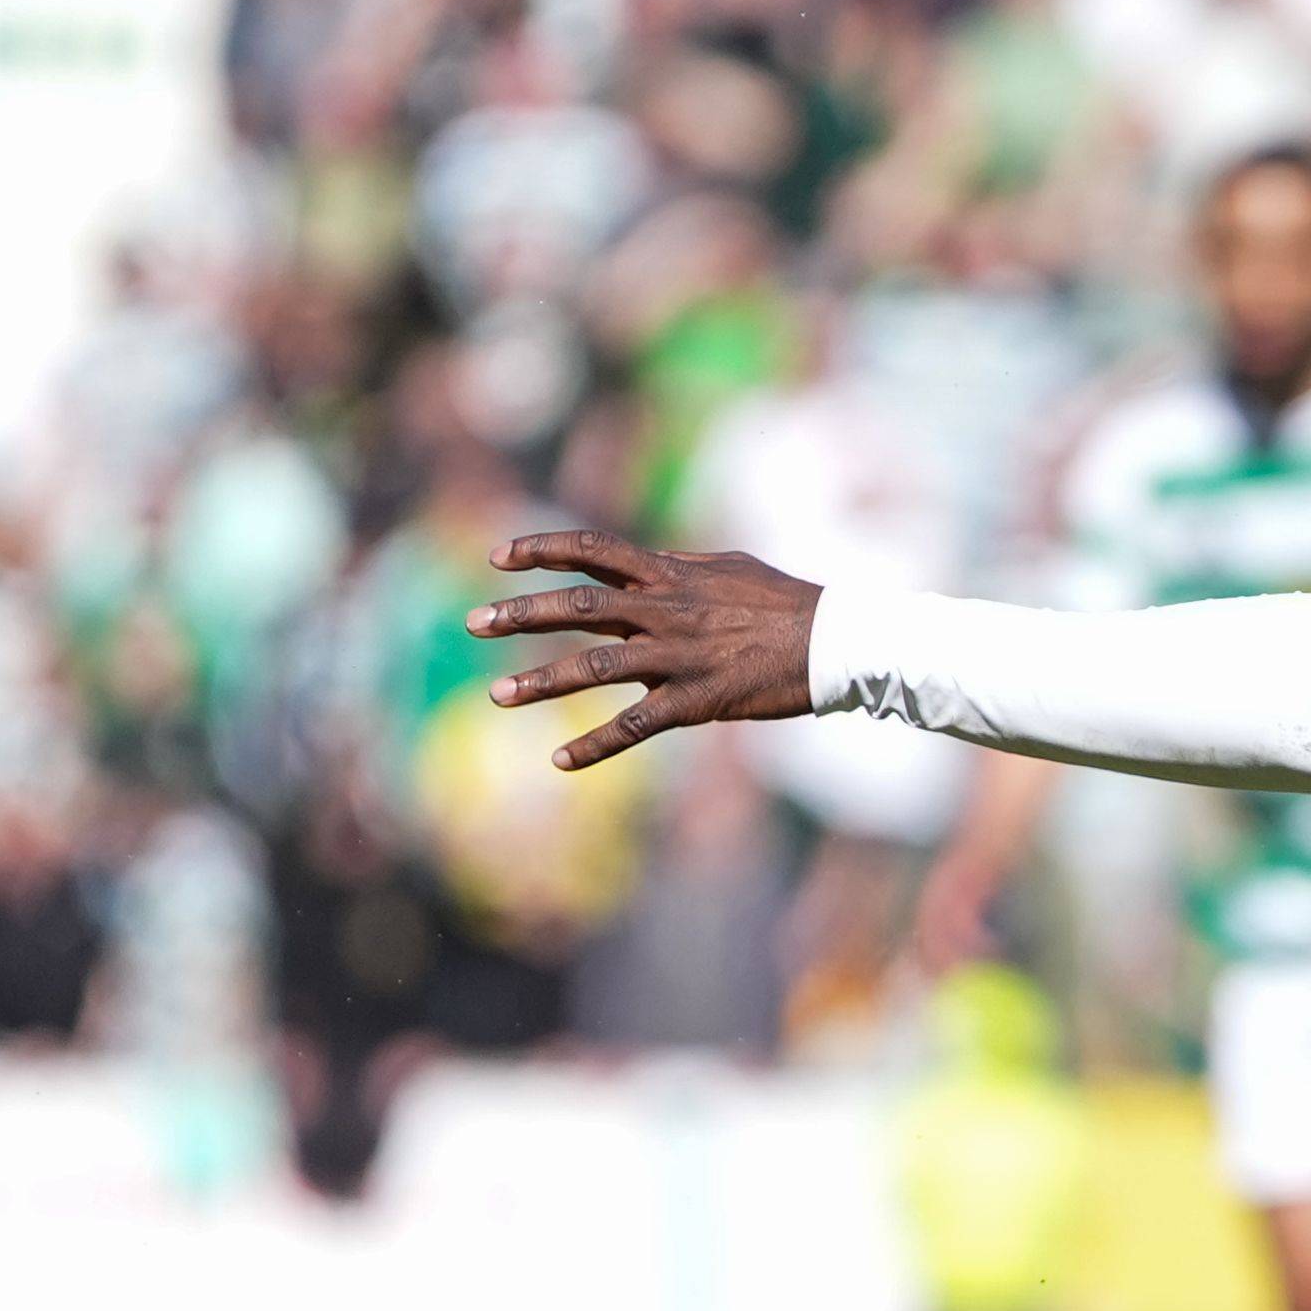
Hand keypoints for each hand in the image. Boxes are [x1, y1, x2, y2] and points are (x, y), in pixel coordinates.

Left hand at [466, 531, 822, 770]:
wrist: (837, 644)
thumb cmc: (788, 603)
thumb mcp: (729, 568)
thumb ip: (680, 565)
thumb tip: (644, 560)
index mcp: (671, 574)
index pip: (593, 550)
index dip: (542, 549)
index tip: (497, 556)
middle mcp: (666, 611)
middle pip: (579, 607)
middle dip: (520, 613)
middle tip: (473, 622)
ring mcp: (679, 657)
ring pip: (595, 668)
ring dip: (541, 682)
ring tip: (494, 696)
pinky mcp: (697, 701)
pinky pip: (636, 726)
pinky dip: (596, 745)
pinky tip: (559, 761)